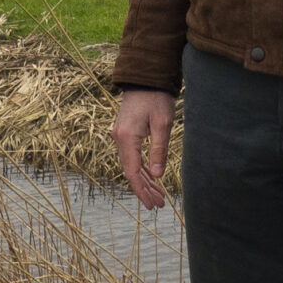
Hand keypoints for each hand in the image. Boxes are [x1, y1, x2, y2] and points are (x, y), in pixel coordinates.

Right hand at [113, 88, 174, 209]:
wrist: (145, 77)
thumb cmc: (156, 98)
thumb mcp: (162, 124)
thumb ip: (159, 149)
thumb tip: (158, 175)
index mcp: (127, 137)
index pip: (132, 172)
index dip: (142, 190)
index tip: (151, 204)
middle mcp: (119, 138)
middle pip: (130, 171)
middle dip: (144, 189)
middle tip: (158, 204)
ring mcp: (121, 135)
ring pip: (131, 165)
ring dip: (144, 181)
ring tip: (158, 195)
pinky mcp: (126, 132)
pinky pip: (132, 156)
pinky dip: (142, 169)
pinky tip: (152, 178)